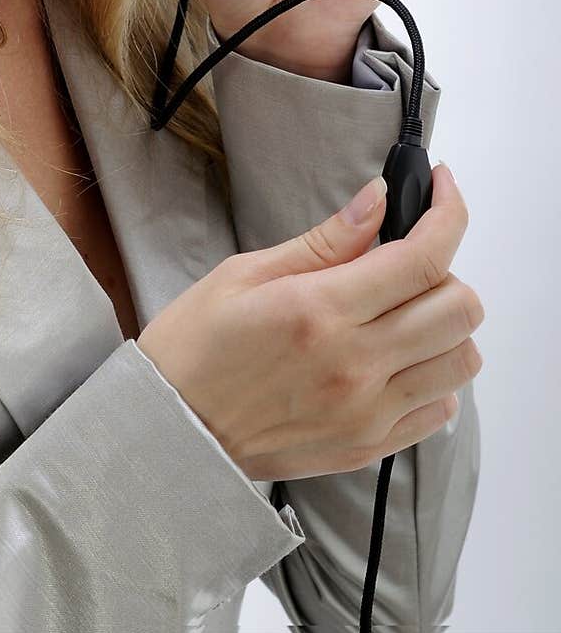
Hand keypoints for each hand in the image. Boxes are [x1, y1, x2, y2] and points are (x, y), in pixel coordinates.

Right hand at [136, 162, 482, 481]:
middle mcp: (356, 365)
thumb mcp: (244, 274)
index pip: (423, 257)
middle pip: (460, 308)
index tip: (440, 186)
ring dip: (444, 325)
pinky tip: (395, 358)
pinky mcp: (368, 447)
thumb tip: (378, 198)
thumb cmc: (195, 348)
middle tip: (404, 261)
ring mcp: (367, 413)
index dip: (447, 211)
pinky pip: (441, 409)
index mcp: (321, 311)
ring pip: (462, 360)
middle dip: (445, 269)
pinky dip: (434, 376)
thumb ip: (325, 241)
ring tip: (401, 313)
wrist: (169, 434)